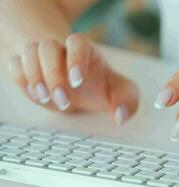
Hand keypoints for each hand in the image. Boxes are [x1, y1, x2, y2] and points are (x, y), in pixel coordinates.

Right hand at [7, 34, 138, 124]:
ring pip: (28, 52)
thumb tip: (120, 117)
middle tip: (63, 100)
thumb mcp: (120, 93)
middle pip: (47, 47)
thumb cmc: (100, 87)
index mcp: (86, 50)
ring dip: (34, 77)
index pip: (77, 42)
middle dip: (53, 75)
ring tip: (46, 98)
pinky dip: (21, 79)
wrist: (79, 86)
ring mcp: (42, 57)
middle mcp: (62, 49)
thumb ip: (127, 102)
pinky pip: (14, 65)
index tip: (78, 80)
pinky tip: (35, 93)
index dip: (75, 58)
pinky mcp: (26, 68)